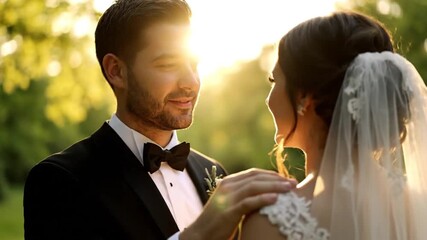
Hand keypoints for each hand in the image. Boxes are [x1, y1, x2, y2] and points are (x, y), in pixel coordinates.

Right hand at [180, 168, 296, 239]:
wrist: (200, 235)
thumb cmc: (218, 221)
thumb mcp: (230, 203)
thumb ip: (244, 196)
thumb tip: (266, 193)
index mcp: (228, 183)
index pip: (254, 173)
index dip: (272, 174)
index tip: (286, 179)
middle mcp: (227, 186)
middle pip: (256, 177)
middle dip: (277, 179)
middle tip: (294, 183)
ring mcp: (227, 198)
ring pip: (254, 187)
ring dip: (274, 186)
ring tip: (289, 189)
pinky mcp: (228, 211)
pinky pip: (248, 202)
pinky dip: (263, 199)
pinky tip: (275, 199)